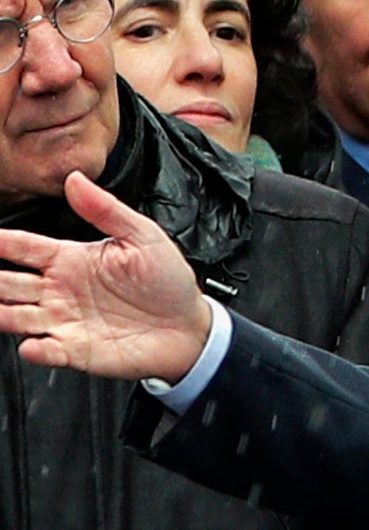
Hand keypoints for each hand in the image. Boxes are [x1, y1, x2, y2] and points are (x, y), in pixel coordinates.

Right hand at [0, 172, 212, 382]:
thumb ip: (106, 210)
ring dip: (3, 315)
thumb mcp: (142, 236)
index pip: (24, 247)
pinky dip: (37, 350)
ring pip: (17, 317)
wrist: (189, 325)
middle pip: (10, 283)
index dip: (2, 241)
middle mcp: (59, 290)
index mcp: (71, 259)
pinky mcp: (76, 350)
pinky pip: (47, 351)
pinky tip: (31, 345)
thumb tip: (75, 178)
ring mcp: (64, 321)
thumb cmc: (167, 280)